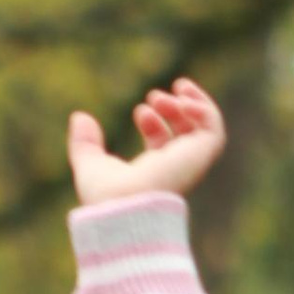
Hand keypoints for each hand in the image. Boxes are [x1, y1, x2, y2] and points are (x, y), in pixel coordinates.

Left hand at [68, 77, 224, 202]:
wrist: (126, 206)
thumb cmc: (107, 196)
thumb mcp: (90, 163)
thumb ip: (85, 143)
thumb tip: (79, 116)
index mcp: (153, 174)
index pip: (162, 144)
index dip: (154, 122)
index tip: (140, 111)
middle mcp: (175, 170)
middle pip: (184, 134)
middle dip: (173, 109)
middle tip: (154, 96)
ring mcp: (190, 164)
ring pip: (203, 130)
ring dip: (192, 104)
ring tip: (177, 87)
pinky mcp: (201, 157)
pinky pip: (214, 130)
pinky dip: (204, 109)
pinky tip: (184, 99)